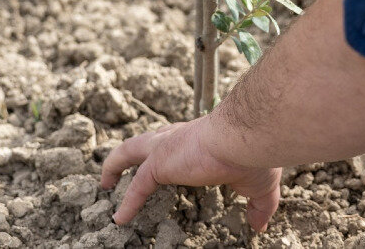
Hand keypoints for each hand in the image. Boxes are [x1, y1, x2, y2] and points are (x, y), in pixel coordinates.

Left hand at [99, 117, 281, 231]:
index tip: (168, 166)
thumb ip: (258, 206)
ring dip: (115, 165)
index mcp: (199, 139)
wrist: (244, 138)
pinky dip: (127, 203)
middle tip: (122, 168)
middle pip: (146, 142)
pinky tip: (120, 219)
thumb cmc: (253, 154)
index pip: (176, 143)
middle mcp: (177, 138)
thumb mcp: (260, 185)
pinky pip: (137, 186)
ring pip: (130, 152)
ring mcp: (165, 149)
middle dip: (133, 153)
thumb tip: (260, 226)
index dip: (170, 153)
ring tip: (105, 182)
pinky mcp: (158, 163)